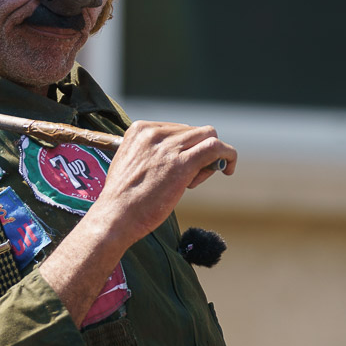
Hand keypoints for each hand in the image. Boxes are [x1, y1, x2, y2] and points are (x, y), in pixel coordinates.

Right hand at [93, 120, 236, 249]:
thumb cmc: (122, 198)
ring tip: (195, 180)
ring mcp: (169, 147)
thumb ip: (150, 153)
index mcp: (140, 129)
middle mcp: (155, 133)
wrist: (116, 216)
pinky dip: (228, 155)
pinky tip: (229, 169)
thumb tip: (175, 156)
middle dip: (197, 151)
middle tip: (190, 177)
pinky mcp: (182, 164)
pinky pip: (216, 148)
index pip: (177, 128)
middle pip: (194, 131)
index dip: (185, 147)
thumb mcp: (130, 163)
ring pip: (208, 136)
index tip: (179, 167)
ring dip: (210, 157)